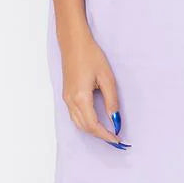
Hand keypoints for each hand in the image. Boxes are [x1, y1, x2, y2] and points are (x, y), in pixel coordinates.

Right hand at [59, 32, 129, 147]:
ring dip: (92, 130)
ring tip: (107, 131)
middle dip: (99, 135)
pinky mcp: (66, 95)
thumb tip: (115, 118)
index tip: (117, 139)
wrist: (73, 43)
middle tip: (114, 137)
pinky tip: (96, 121)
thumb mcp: (107, 78)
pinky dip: (85, 123)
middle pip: (84, 127)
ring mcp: (66, 98)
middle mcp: (70, 101)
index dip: (105, 135)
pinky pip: (74, 116)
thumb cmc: (91, 56)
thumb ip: (111, 101)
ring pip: (78, 123)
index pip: (93, 125)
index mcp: (81, 98)